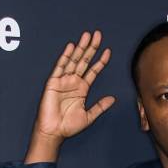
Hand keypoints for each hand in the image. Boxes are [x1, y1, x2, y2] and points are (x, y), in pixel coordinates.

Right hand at [25, 30, 115, 161]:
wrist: (54, 132)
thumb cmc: (68, 126)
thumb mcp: (89, 116)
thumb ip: (100, 106)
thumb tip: (113, 99)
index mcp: (82, 89)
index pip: (93, 71)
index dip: (100, 61)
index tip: (108, 51)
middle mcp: (73, 82)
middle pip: (84, 61)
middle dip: (91, 48)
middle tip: (98, 35)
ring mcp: (64, 80)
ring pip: (74, 60)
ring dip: (80, 48)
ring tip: (87, 36)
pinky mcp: (54, 82)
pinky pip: (60, 67)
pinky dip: (65, 57)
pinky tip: (71, 47)